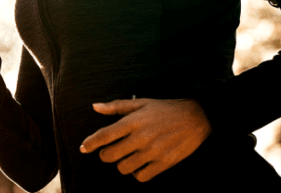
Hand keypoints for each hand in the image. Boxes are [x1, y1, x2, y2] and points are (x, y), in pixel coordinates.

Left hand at [80, 98, 211, 181]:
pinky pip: (141, 177)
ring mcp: (152, 152)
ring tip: (127, 156)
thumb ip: (116, 107)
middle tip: (109, 151)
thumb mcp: (141, 102)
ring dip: (121, 164)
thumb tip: (95, 107)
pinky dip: (137, 173)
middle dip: (105, 155)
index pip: (104, 135)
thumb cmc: (166, 109)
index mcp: (133, 121)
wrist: (197, 117)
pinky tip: (139, 165)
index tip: (83, 148)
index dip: (90, 143)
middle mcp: (141, 138)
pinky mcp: (163, 163)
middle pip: (110, 156)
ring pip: (123, 168)